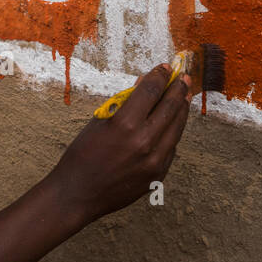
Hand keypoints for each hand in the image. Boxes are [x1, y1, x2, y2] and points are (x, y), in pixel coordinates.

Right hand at [46, 62, 191, 225]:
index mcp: (125, 125)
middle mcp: (143, 142)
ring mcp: (154, 161)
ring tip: (184, 96)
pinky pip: (171, 148)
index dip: (160, 76)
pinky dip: (173, 133)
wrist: (77, 194)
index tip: (165, 67)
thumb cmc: (83, 155)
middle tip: (183, 78)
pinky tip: (173, 123)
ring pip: (177, 128)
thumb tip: (143, 83)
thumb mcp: (99, 122)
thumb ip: (124, 103)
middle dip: (178, 88)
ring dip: (181, 109)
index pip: (151, 91)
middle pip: (170, 107)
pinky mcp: (158, 175)